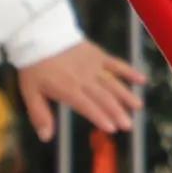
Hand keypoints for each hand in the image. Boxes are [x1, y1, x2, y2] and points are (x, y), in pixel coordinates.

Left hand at [5, 39, 143, 138]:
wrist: (38, 34)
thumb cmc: (33, 65)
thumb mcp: (30, 92)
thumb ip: (39, 115)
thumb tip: (46, 137)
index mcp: (68, 89)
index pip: (87, 106)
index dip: (100, 117)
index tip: (112, 128)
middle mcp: (83, 79)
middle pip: (103, 97)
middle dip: (117, 112)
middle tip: (128, 125)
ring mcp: (92, 66)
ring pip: (112, 83)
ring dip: (126, 96)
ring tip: (138, 107)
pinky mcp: (97, 54)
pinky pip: (115, 63)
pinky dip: (129, 71)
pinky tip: (142, 79)